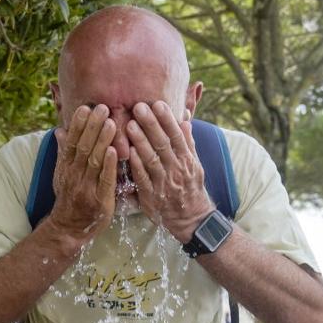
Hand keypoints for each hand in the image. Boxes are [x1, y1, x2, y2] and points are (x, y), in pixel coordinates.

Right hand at [48, 104, 117, 243]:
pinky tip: (114, 151)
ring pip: (93, 161)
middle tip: (103, 108)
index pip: (71, 142)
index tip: (85, 108)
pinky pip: (105, 180)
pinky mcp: (100, 201)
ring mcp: (87, 188)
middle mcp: (74, 176)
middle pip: (83, 147)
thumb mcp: (61, 174)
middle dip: (93, 127)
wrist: (68, 229)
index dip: (78, 125)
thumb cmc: (69, 198)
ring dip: (102, 141)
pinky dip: (108, 165)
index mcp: (66, 168)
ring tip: (111, 123)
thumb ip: (63, 152)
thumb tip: (60, 130)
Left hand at [125, 101, 214, 242]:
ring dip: (140, 141)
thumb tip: (184, 119)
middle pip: (163, 144)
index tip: (158, 104)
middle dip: (151, 125)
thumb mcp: (194, 164)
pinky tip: (127, 152)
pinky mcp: (152, 196)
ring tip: (130, 125)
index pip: (177, 136)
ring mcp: (164, 183)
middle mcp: (177, 170)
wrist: (191, 218)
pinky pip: (143, 178)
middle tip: (139, 107)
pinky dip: (136, 165)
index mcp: (187, 160)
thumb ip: (188, 142)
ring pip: (152, 159)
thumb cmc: (190, 187)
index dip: (167, 120)